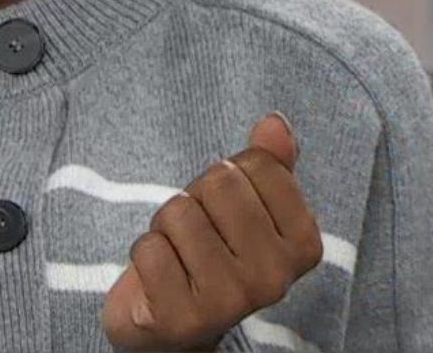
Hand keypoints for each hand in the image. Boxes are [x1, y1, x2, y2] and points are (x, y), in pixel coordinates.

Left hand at [101, 114, 324, 350]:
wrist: (170, 325)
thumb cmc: (209, 253)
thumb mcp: (243, 208)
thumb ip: (266, 166)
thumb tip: (276, 122)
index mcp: (303, 245)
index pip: (256, 165)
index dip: (225, 177)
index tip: (225, 212)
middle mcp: (276, 278)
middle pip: (218, 183)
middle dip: (193, 200)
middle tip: (195, 235)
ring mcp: (232, 301)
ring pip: (178, 212)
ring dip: (164, 228)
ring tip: (177, 257)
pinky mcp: (184, 317)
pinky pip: (149, 248)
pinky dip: (144, 256)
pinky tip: (159, 280)